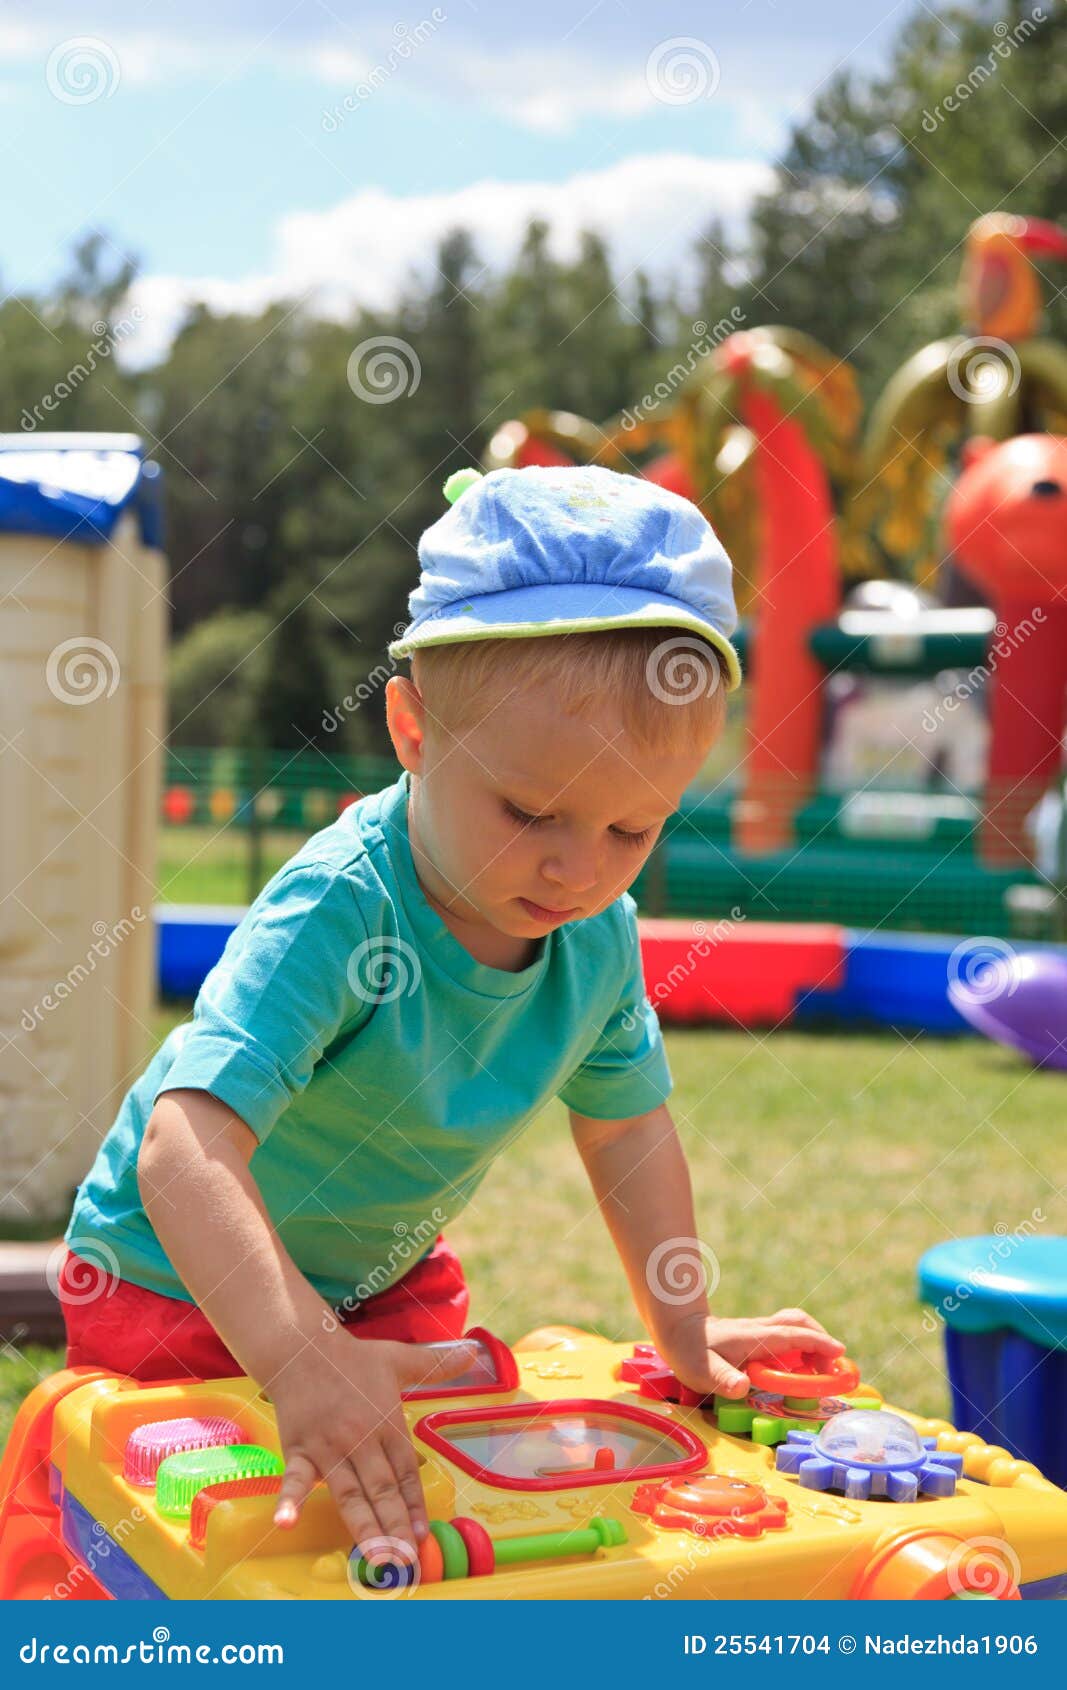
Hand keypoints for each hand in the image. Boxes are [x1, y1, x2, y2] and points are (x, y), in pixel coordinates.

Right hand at [267, 1331, 479, 1553]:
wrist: (302, 1347)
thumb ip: (437, 1364)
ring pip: (349, 1493)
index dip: (414, 1504)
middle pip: (382, 1489)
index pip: (406, 1471)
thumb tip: (473, 1349)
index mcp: (387, 1422)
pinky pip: (294, 1479)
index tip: (423, 1533)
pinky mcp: (299, 1450)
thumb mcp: (399, 1358)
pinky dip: (289, 1500)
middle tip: (407, 1559)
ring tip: (376, 1558)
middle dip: (395, 1526)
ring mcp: (329, 1448)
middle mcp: (361, 1439)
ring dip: (363, 1527)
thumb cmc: (351, 1358)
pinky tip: (286, 1522)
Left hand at [654, 1307, 845, 1399]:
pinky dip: (802, 1346)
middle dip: (821, 1340)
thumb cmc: (690, 1352)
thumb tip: (742, 1386)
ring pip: (795, 1326)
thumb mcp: (702, 1370)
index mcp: (755, 1337)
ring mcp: (761, 1332)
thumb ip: (723, 1378)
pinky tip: (800, 1368)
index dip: (818, 1343)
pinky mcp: (758, 1338)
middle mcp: (762, 1330)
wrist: (678, 1330)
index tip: (840, 1352)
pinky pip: (788, 1336)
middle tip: (833, 1368)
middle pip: (799, 1323)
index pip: (793, 1335)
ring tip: (821, 1370)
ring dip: (813, 1342)